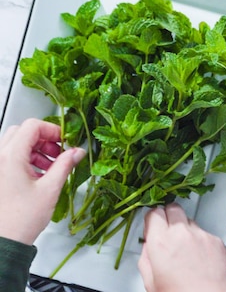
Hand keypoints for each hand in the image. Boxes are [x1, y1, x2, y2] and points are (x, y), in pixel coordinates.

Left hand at [0, 118, 85, 244]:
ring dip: (35, 150)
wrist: (4, 241)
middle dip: (43, 139)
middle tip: (58, 152)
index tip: (64, 141)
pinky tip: (39, 175)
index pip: (32, 126)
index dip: (52, 130)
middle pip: (22, 132)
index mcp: (10, 157)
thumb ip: (65, 165)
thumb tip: (76, 151)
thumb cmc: (20, 219)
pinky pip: (10, 158)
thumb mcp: (50, 189)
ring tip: (51, 166)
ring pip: (15, 144)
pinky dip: (26, 160)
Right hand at [138, 203, 225, 291]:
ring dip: (184, 229)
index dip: (152, 219)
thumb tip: (148, 246)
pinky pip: (204, 232)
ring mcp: (200, 235)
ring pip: (189, 220)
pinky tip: (198, 256)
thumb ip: (146, 258)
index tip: (153, 225)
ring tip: (184, 249)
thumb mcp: (150, 281)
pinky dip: (199, 239)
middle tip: (167, 231)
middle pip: (173, 208)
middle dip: (168, 216)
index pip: (154, 213)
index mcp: (161, 243)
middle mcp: (181, 234)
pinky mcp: (215, 239)